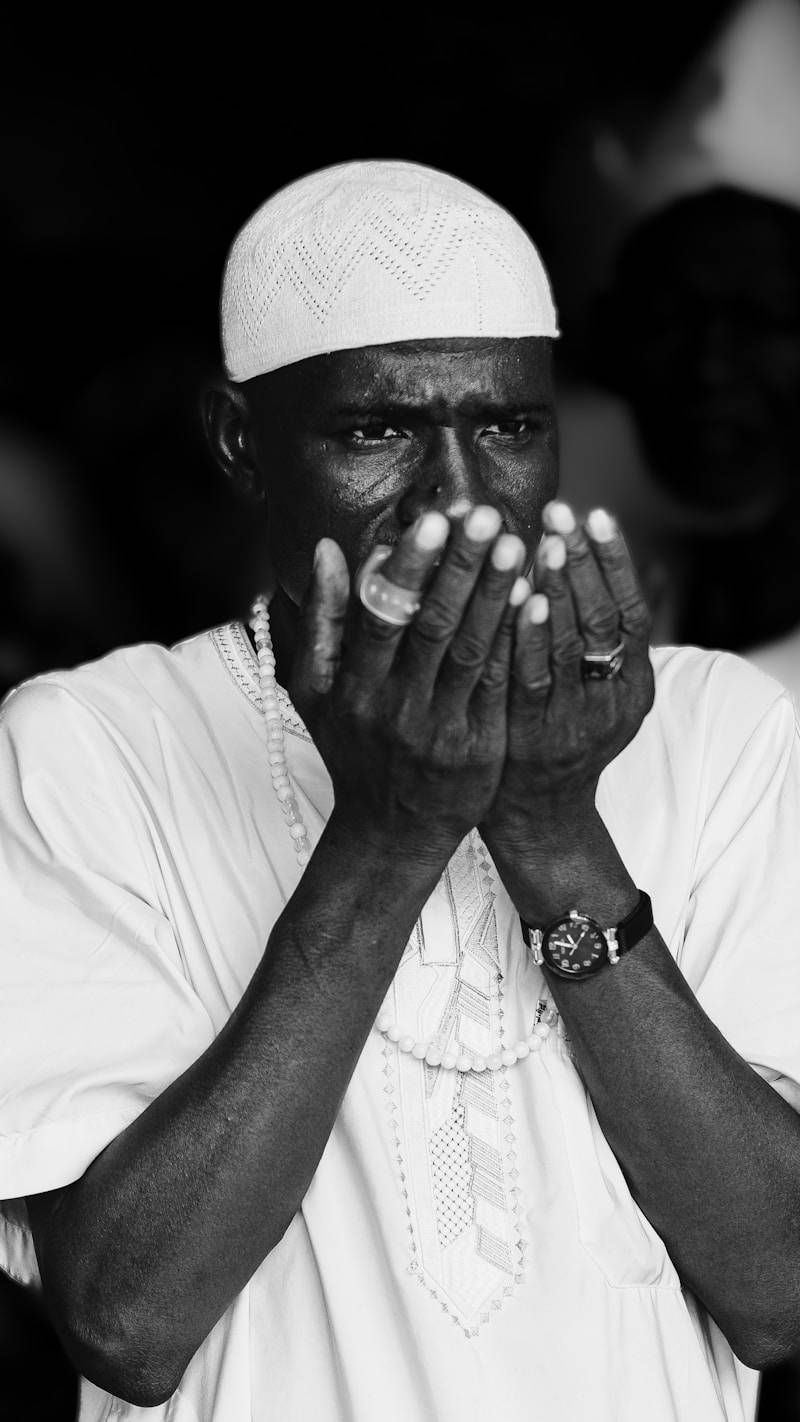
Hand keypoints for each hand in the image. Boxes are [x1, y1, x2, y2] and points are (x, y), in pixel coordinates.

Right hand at [289, 507, 528, 862]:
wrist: (390, 831)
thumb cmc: (353, 747)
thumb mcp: (318, 691)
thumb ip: (323, 619)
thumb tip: (329, 548)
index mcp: (352, 688)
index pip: (383, 616)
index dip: (410, 567)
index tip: (432, 520)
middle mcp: (395, 708)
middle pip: (433, 626)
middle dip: (460, 567)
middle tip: (485, 515)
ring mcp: (441, 730)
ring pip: (474, 651)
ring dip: (496, 594)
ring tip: (517, 543)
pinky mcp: (480, 747)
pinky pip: (502, 684)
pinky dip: (517, 642)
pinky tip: (536, 600)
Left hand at [483, 500, 654, 844]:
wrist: (539, 812)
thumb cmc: (559, 729)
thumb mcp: (593, 686)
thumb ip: (592, 631)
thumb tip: (577, 552)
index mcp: (635, 684)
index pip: (633, 610)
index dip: (615, 562)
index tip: (596, 513)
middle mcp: (613, 700)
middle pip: (604, 619)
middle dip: (583, 561)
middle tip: (561, 513)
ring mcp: (576, 719)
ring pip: (573, 645)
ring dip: (559, 590)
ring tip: (545, 543)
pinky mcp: (534, 734)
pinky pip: (532, 677)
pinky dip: (530, 636)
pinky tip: (521, 598)